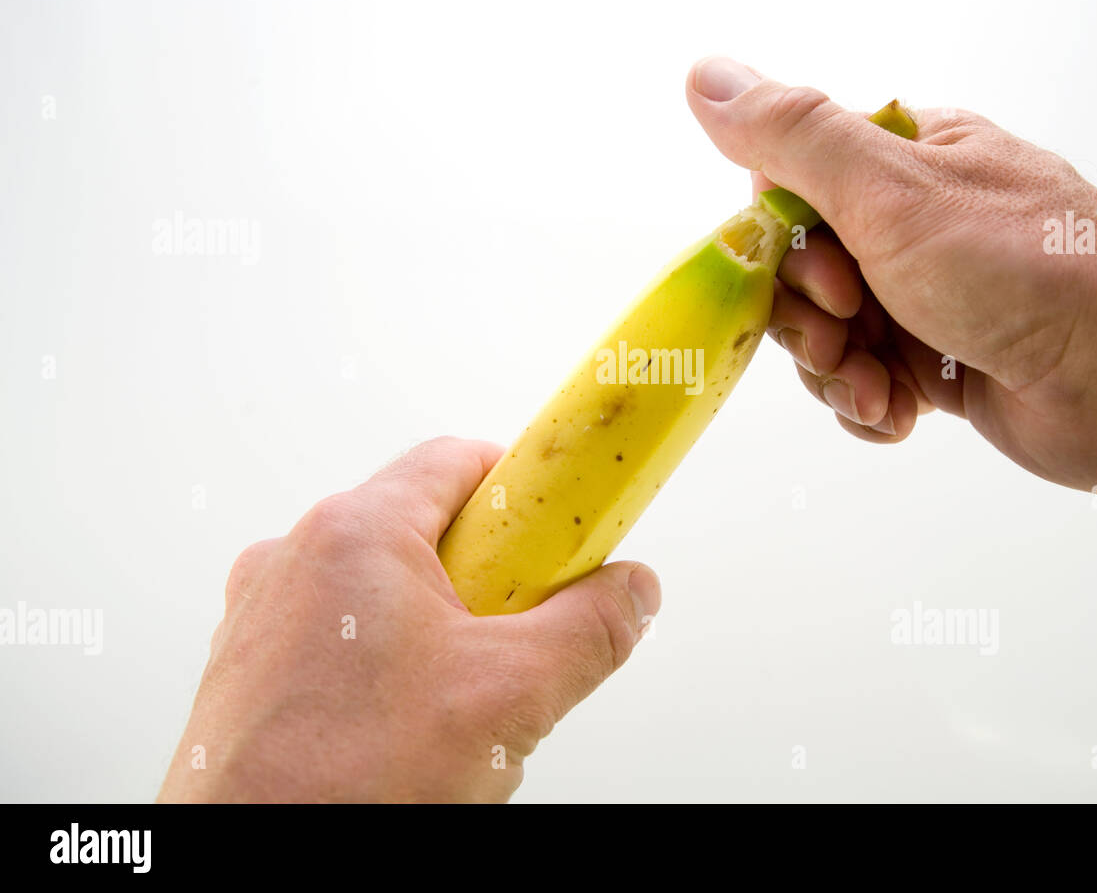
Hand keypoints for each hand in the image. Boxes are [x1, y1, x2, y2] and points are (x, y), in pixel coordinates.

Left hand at [157, 437, 660, 801]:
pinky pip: (342, 634)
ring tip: (460, 702)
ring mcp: (266, 612)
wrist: (255, 865)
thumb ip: (590, 630)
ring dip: (440, 627)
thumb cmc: (343, 785)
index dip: (525, 489)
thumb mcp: (510, 697)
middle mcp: (296, 557)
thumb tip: (629, 594)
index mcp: (355, 533)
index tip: (563, 528)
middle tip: (519, 638)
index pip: (460, 460)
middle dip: (490, 577)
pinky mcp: (252, 666)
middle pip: (426, 528)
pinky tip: (408, 726)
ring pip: (385, 588)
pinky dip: (389, 661)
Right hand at [686, 57, 1096, 559]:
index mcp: (907, 162)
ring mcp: (929, 300)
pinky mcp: (945, 368)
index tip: (826, 278)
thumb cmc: (1028, 267)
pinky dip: (870, 405)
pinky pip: (868, 386)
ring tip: (878, 391)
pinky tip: (899, 414)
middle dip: (810, 321)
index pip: (791, 190)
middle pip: (802, 274)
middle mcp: (915, 227)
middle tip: (849, 336)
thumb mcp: (893, 189)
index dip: (783, 246)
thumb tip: (706, 79)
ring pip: (830, 338)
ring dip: (837, 373)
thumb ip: (794, 137)